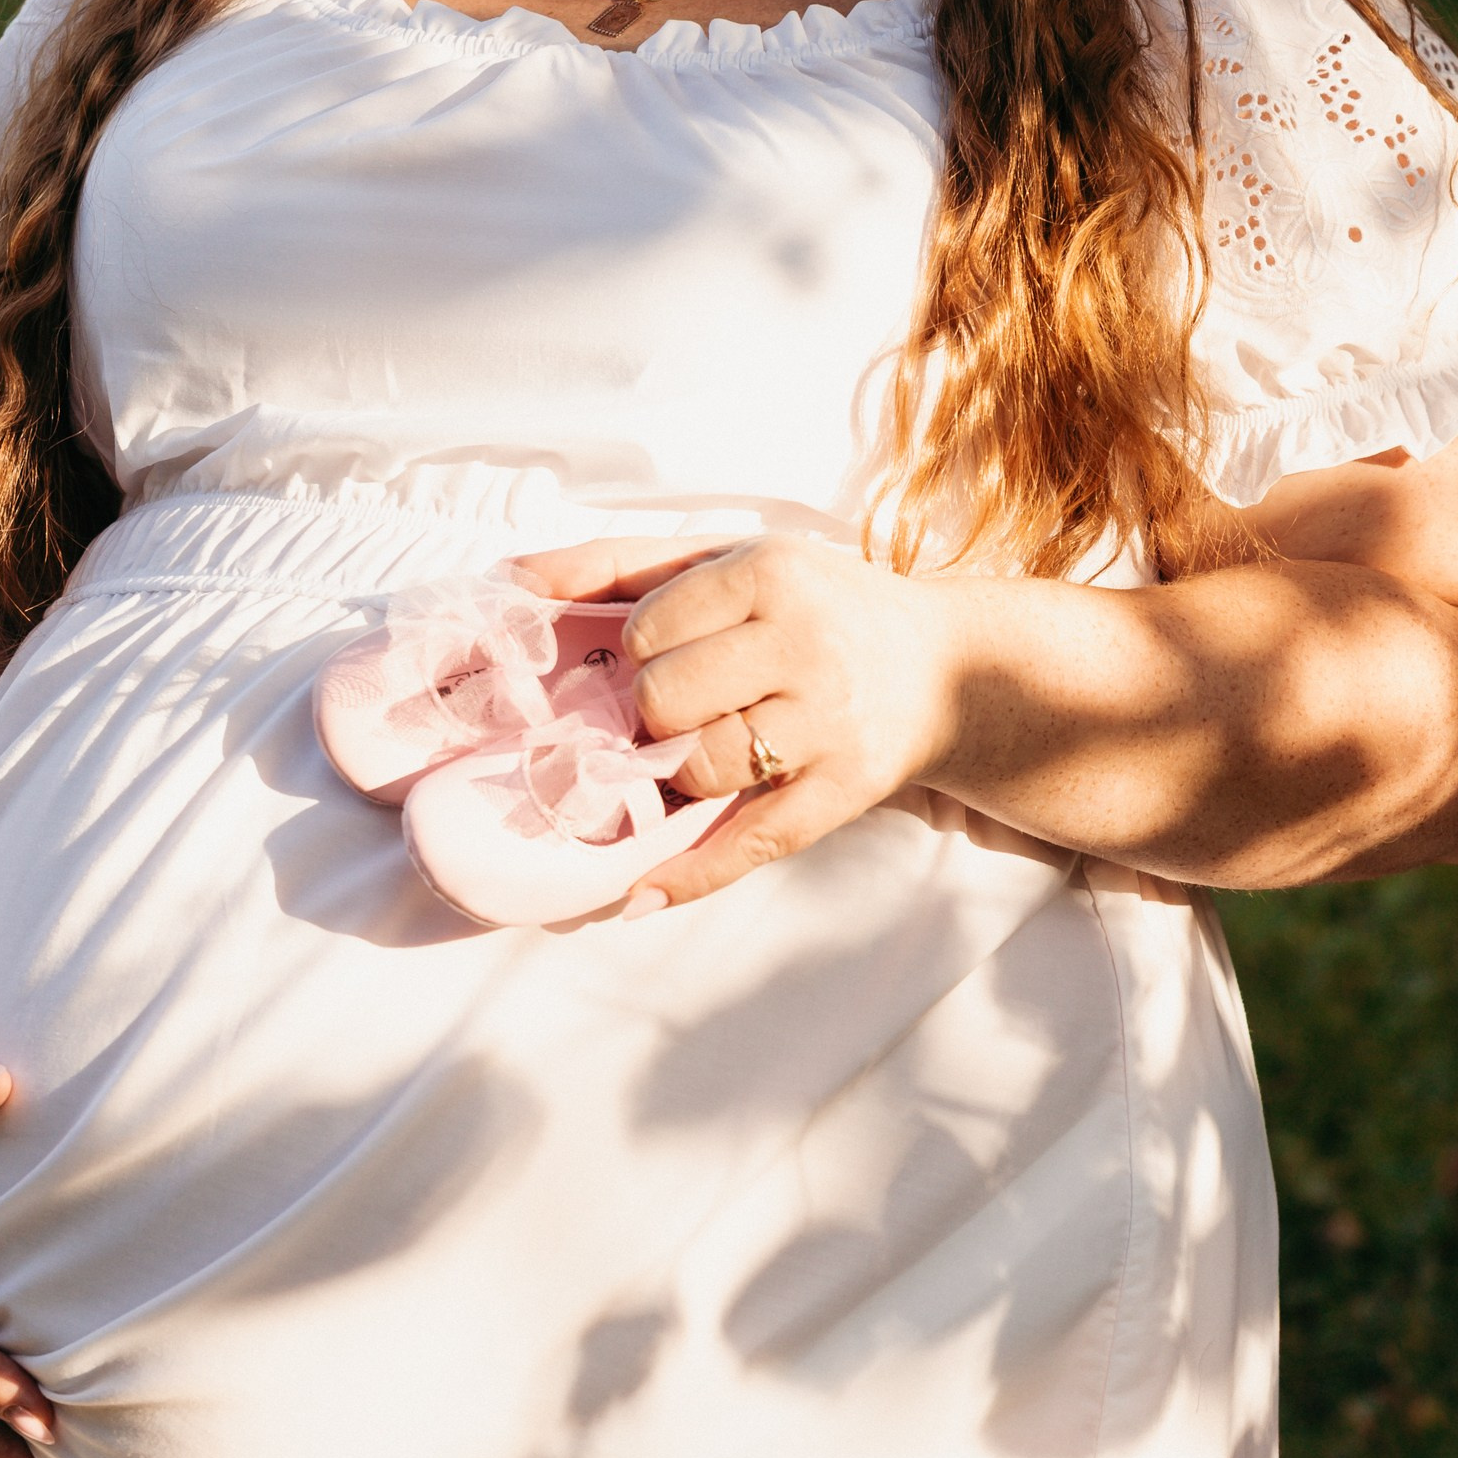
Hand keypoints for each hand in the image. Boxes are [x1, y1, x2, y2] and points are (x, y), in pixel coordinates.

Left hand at [509, 535, 954, 912]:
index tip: (667, 649)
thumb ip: (619, 565)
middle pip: (663, 701)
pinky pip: (751, 842)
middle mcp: (806, 645)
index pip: (645, 631)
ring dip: (682, 771)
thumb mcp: (730, 562)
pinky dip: (688, 875)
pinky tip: (638, 895)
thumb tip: (511, 579)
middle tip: (686, 706)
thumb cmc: (813, 606)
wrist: (945, 667)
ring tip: (711, 748)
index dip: (638, 650)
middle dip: (654, 713)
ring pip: (699, 769)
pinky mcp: (844, 792)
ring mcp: (828, 724)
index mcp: (771, 573)